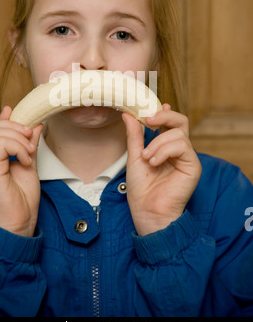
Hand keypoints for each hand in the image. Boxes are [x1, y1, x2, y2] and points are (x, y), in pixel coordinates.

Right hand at [0, 106, 43, 236]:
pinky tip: (27, 161)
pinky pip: (1, 145)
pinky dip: (19, 148)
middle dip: (15, 125)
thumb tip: (36, 126)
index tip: (17, 112)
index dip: (5, 118)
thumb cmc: (22, 200)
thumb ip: (30, 146)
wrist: (19, 223)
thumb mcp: (29, 166)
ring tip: (30, 153)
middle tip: (31, 138)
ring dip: (19, 138)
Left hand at [122, 104, 201, 234]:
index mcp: (166, 147)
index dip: (163, 113)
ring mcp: (187, 157)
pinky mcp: (193, 166)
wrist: (147, 211)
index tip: (150, 110)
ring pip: (178, 134)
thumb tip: (128, 115)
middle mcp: (179, 150)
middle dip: (164, 116)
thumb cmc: (141, 189)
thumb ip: (134, 135)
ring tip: (146, 157)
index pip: (170, 122)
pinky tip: (154, 162)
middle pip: (181, 121)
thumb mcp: (134, 156)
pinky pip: (182, 146)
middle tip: (148, 120)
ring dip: (158, 142)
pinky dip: (164, 151)